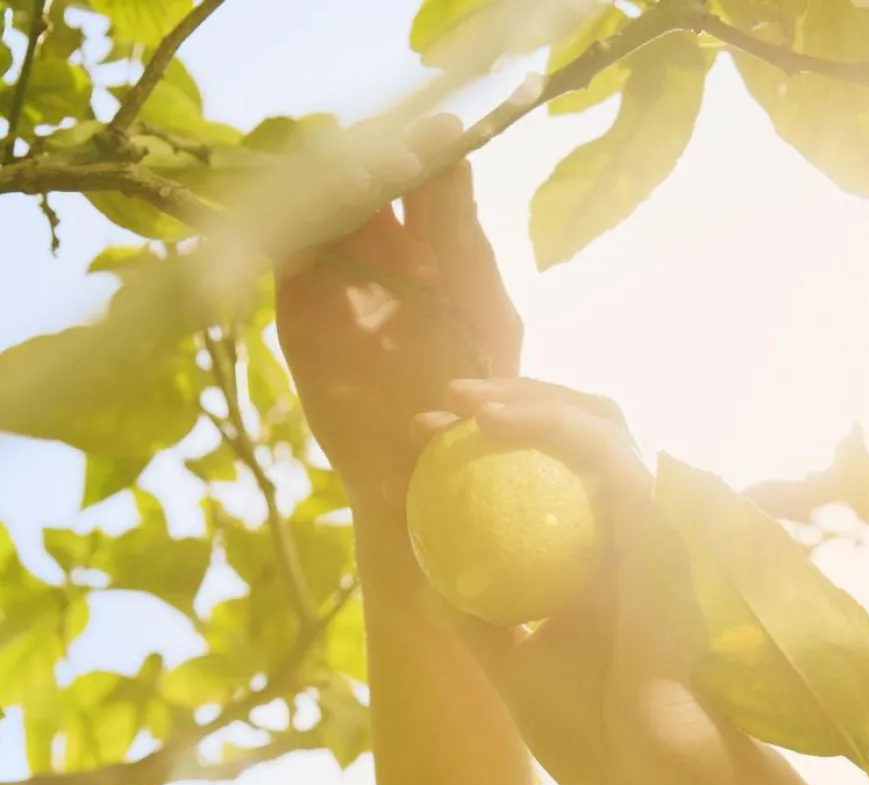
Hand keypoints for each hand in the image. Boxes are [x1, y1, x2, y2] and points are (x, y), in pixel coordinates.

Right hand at [275, 115, 521, 506]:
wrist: (422, 468)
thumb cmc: (473, 395)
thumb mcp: (484, 314)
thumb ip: (468, 243)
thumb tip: (458, 158)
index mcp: (437, 245)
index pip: (423, 174)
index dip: (427, 147)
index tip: (440, 133)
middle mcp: (384, 250)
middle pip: (366, 176)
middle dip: (377, 159)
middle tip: (396, 165)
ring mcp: (340, 273)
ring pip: (323, 203)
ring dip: (334, 183)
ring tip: (363, 184)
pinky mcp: (300, 304)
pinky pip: (286, 248)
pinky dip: (290, 223)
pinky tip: (309, 214)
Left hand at [411, 378, 704, 784]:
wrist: (656, 782)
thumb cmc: (597, 738)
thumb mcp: (512, 668)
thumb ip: (477, 619)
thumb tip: (424, 572)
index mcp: (591, 561)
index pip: (539, 484)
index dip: (480, 456)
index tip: (418, 455)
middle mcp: (622, 532)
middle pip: (568, 439)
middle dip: (503, 407)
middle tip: (433, 415)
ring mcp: (646, 524)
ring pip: (596, 424)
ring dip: (525, 399)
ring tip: (458, 402)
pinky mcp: (662, 525)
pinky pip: (607, 454)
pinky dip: (550, 425)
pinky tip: (491, 423)